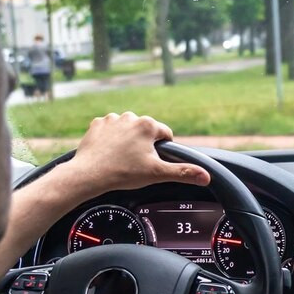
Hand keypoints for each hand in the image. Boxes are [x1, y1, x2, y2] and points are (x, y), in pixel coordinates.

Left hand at [62, 112, 209, 195]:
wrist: (88, 175)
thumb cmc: (122, 173)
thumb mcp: (157, 174)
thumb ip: (183, 172)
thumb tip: (206, 176)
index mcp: (148, 125)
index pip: (166, 135)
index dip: (163, 150)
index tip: (153, 162)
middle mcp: (131, 117)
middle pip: (146, 132)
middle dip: (144, 146)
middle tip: (136, 164)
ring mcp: (112, 119)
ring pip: (128, 130)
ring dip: (128, 141)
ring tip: (122, 159)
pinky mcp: (97, 125)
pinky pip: (110, 131)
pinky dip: (111, 140)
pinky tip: (109, 153)